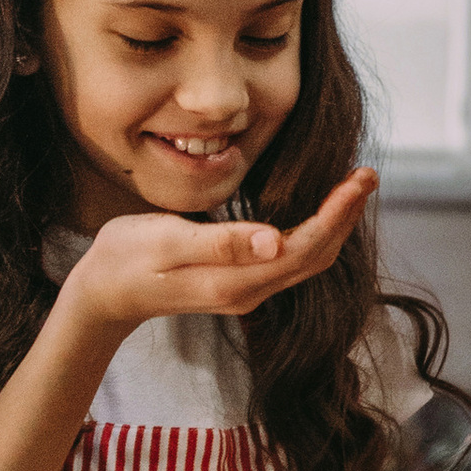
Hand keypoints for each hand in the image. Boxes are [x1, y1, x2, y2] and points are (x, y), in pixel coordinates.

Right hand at [65, 172, 375, 336]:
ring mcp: (246, 290)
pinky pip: (290, 259)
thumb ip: (220, 243)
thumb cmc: (126, 260)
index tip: (360, 179)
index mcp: (237, 281)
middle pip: (315, 256)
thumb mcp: (166, 243)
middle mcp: (250, 290)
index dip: (337, 213)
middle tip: (367, 174)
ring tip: (353, 187)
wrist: (102, 295)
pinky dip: (313, 231)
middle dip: (345, 215)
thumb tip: (276, 241)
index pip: (305, 246)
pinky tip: (318, 209)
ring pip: (306, 259)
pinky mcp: (238, 282)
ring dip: (334, 224)